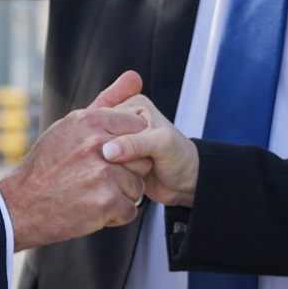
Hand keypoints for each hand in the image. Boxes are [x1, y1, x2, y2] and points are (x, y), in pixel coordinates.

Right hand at [0, 71, 151, 250]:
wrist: (20, 206)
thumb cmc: (46, 165)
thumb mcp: (70, 125)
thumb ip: (107, 101)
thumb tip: (135, 77)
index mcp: (91, 121)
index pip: (138, 130)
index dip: (129, 148)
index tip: (112, 157)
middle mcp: (98, 143)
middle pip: (141, 159)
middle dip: (126, 173)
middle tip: (96, 179)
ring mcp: (103, 173)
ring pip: (137, 187)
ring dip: (120, 196)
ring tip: (91, 194)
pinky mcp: (106, 202)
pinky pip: (130, 210)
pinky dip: (114, 216)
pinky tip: (91, 209)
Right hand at [94, 90, 198, 208]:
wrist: (185, 182)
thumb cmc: (180, 157)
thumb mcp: (162, 144)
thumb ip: (135, 144)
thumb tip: (108, 151)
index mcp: (133, 105)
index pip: (108, 118)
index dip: (115, 138)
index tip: (133, 150)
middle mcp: (122, 121)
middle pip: (101, 139)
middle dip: (119, 156)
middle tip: (143, 160)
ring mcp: (117, 142)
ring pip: (102, 156)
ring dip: (117, 169)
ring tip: (140, 170)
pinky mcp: (115, 161)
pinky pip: (105, 170)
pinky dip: (115, 178)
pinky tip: (127, 180)